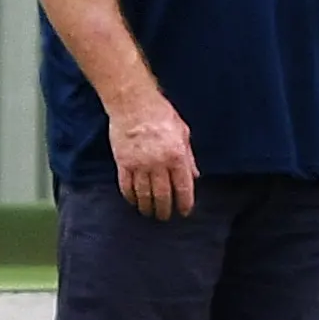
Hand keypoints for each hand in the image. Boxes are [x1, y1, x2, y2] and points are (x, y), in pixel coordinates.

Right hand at [110, 95, 196, 220]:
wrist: (133, 102)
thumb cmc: (161, 114)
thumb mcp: (183, 133)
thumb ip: (189, 156)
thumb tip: (195, 176)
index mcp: (177, 156)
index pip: (183, 188)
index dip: (184, 204)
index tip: (183, 212)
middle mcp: (159, 163)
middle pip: (163, 196)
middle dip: (165, 210)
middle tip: (165, 216)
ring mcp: (139, 164)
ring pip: (144, 194)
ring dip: (147, 206)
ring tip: (149, 212)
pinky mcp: (123, 162)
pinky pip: (126, 186)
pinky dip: (130, 196)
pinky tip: (134, 201)